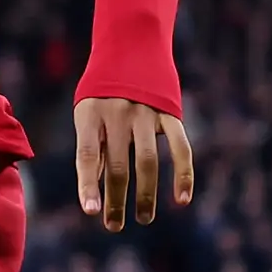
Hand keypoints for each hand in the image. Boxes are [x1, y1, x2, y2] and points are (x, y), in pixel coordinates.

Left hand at [73, 95, 194, 233]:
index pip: (87, 155)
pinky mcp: (170, 114)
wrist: (133, 46)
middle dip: (116, 200)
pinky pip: (180, 148)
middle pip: (117, 165)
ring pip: (147, 162)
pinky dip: (183, 175)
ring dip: (146, 194)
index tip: (91, 212)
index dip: (88, 184)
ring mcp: (146, 114)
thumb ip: (92, 146)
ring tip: (143, 218)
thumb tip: (93, 188)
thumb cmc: (104, 88)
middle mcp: (118, 114)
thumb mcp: (88, 111)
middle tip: (114, 225)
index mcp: (91, 115)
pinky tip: (181, 199)